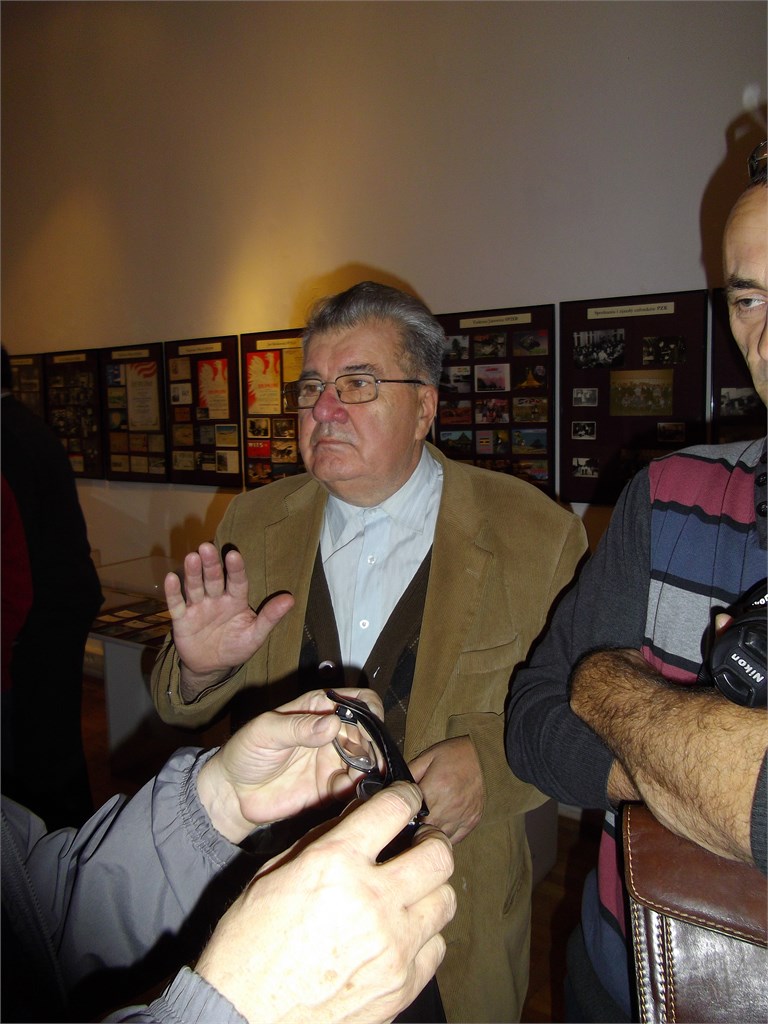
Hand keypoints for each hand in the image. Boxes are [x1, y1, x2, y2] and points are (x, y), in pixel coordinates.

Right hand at [164, 542, 294, 698]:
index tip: (233, 554)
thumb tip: (290, 599)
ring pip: (195, 587)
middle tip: (207, 547)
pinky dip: (173, 592)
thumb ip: (270, 617)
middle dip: (211, 564)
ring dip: (193, 573)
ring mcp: (198, 607)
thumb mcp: (255, 635)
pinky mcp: (182, 618)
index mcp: (235, 600)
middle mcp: (216, 598)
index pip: (237, 581)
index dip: (235, 569)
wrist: (211, 667)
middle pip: (214, 579)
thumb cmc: (236, 647)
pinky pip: (176, 604)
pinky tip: (171, 578)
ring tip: (191, 557)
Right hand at [195, 782, 456, 1023]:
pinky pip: (436, 949)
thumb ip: (322, 841)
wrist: (242, 1017)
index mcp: (337, 864)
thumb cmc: (248, 945)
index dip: (405, 797)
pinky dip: (424, 937)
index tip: (407, 800)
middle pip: (438, 854)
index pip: (394, 810)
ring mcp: (393, 947)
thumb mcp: (274, 875)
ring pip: (445, 901)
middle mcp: (373, 900)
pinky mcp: (401, 986)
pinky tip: (403, 935)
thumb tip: (357, 818)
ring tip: (413, 891)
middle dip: (432, 841)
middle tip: (420, 843)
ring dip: (431, 889)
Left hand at [198, 688, 384, 843]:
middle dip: (375, 742)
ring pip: (369, 758)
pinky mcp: (333, 787)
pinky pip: (357, 785)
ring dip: (373, 767)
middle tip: (367, 757)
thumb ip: (299, 727)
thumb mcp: (267, 732)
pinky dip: (363, 788)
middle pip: (370, 731)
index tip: (371, 723)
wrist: (232, 793)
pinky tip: (352, 791)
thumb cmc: (246, 752)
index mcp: (319, 708)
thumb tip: (333, 723)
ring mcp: (335, 760)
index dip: (370, 708)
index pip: (357, 700)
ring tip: (361, 776)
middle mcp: (333, 732)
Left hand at [408, 736, 483, 842]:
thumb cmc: (455, 754)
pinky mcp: (472, 822)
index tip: (398, 817)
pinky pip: (455, 840)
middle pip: (424, 832)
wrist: (485, 755)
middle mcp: (450, 807)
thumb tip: (392, 788)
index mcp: (435, 790)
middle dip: (415, 830)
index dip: (402, 819)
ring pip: (439, 839)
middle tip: (410, 823)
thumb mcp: (426, 757)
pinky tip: (439, 827)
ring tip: (423, 826)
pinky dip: (444, 837)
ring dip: (429, 835)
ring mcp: (462, 817)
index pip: (411, 816)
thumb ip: (408, 774)